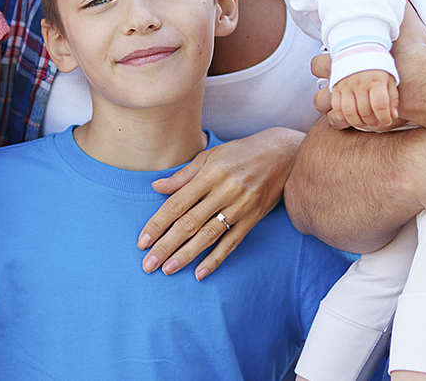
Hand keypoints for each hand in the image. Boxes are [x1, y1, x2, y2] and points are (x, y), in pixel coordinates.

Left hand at [138, 127, 302, 279]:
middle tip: (148, 264)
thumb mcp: (210, 156)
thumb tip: (156, 187)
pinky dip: (216, 258)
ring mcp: (240, 206)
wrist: (284, 154)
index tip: (142, 241)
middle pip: (190, 223)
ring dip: (186, 254)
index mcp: (210, 174)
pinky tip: (200, 272)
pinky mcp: (253, 218)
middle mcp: (224, 191)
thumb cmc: (241, 153)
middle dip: (166, 245)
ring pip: (209, 235)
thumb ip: (183, 175)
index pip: (177, 203)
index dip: (158, 223)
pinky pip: (232, 242)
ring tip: (168, 269)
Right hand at [329, 70, 399, 130]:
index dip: (384, 118)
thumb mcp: (390, 78)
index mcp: (375, 79)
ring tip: (365, 122)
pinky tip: (351, 118)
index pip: (379, 105)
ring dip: (358, 122)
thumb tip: (393, 116)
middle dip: (373, 122)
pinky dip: (343, 117)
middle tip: (377, 122)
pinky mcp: (335, 88)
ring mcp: (345, 85)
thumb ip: (392, 98)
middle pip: (364, 111)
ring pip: (348, 112)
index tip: (387, 121)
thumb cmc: (377, 65)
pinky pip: (336, 107)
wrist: (358, 47)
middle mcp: (359, 82)